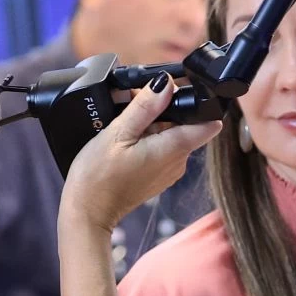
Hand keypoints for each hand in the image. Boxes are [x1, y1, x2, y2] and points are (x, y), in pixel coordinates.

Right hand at [60, 76, 219, 232]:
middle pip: (185, 123)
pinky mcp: (159, 175)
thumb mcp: (118, 133)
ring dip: (152, 122)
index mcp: (174, 149)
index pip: (207, 122)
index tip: (175, 93)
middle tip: (133, 104)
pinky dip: (148, 138)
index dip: (196, 102)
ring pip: (171, 134)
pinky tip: (126, 138)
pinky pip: (161, 148)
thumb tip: (166, 84)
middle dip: (163, 108)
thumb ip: (144, 107)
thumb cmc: (99, 175)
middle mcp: (179, 161)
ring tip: (125, 122)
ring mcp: (170, 170)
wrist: (88, 211)